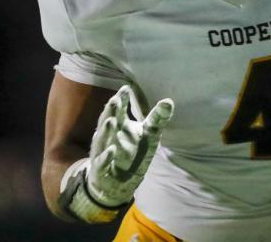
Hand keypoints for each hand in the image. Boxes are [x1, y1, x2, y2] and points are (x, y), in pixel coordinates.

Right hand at [86, 85, 173, 206]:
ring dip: (105, 131)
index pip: (119, 110)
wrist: (119, 182)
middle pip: (108, 121)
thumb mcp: (149, 134)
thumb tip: (169, 100)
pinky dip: (106, 157)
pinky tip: (112, 150)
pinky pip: (102, 162)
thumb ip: (157, 118)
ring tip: (111, 120)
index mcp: (119, 125)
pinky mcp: (101, 170)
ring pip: (102, 140)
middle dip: (111, 111)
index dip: (121, 99)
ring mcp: (103, 152)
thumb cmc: (132, 152)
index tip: (126, 88)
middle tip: (115, 100)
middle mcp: (109, 136)